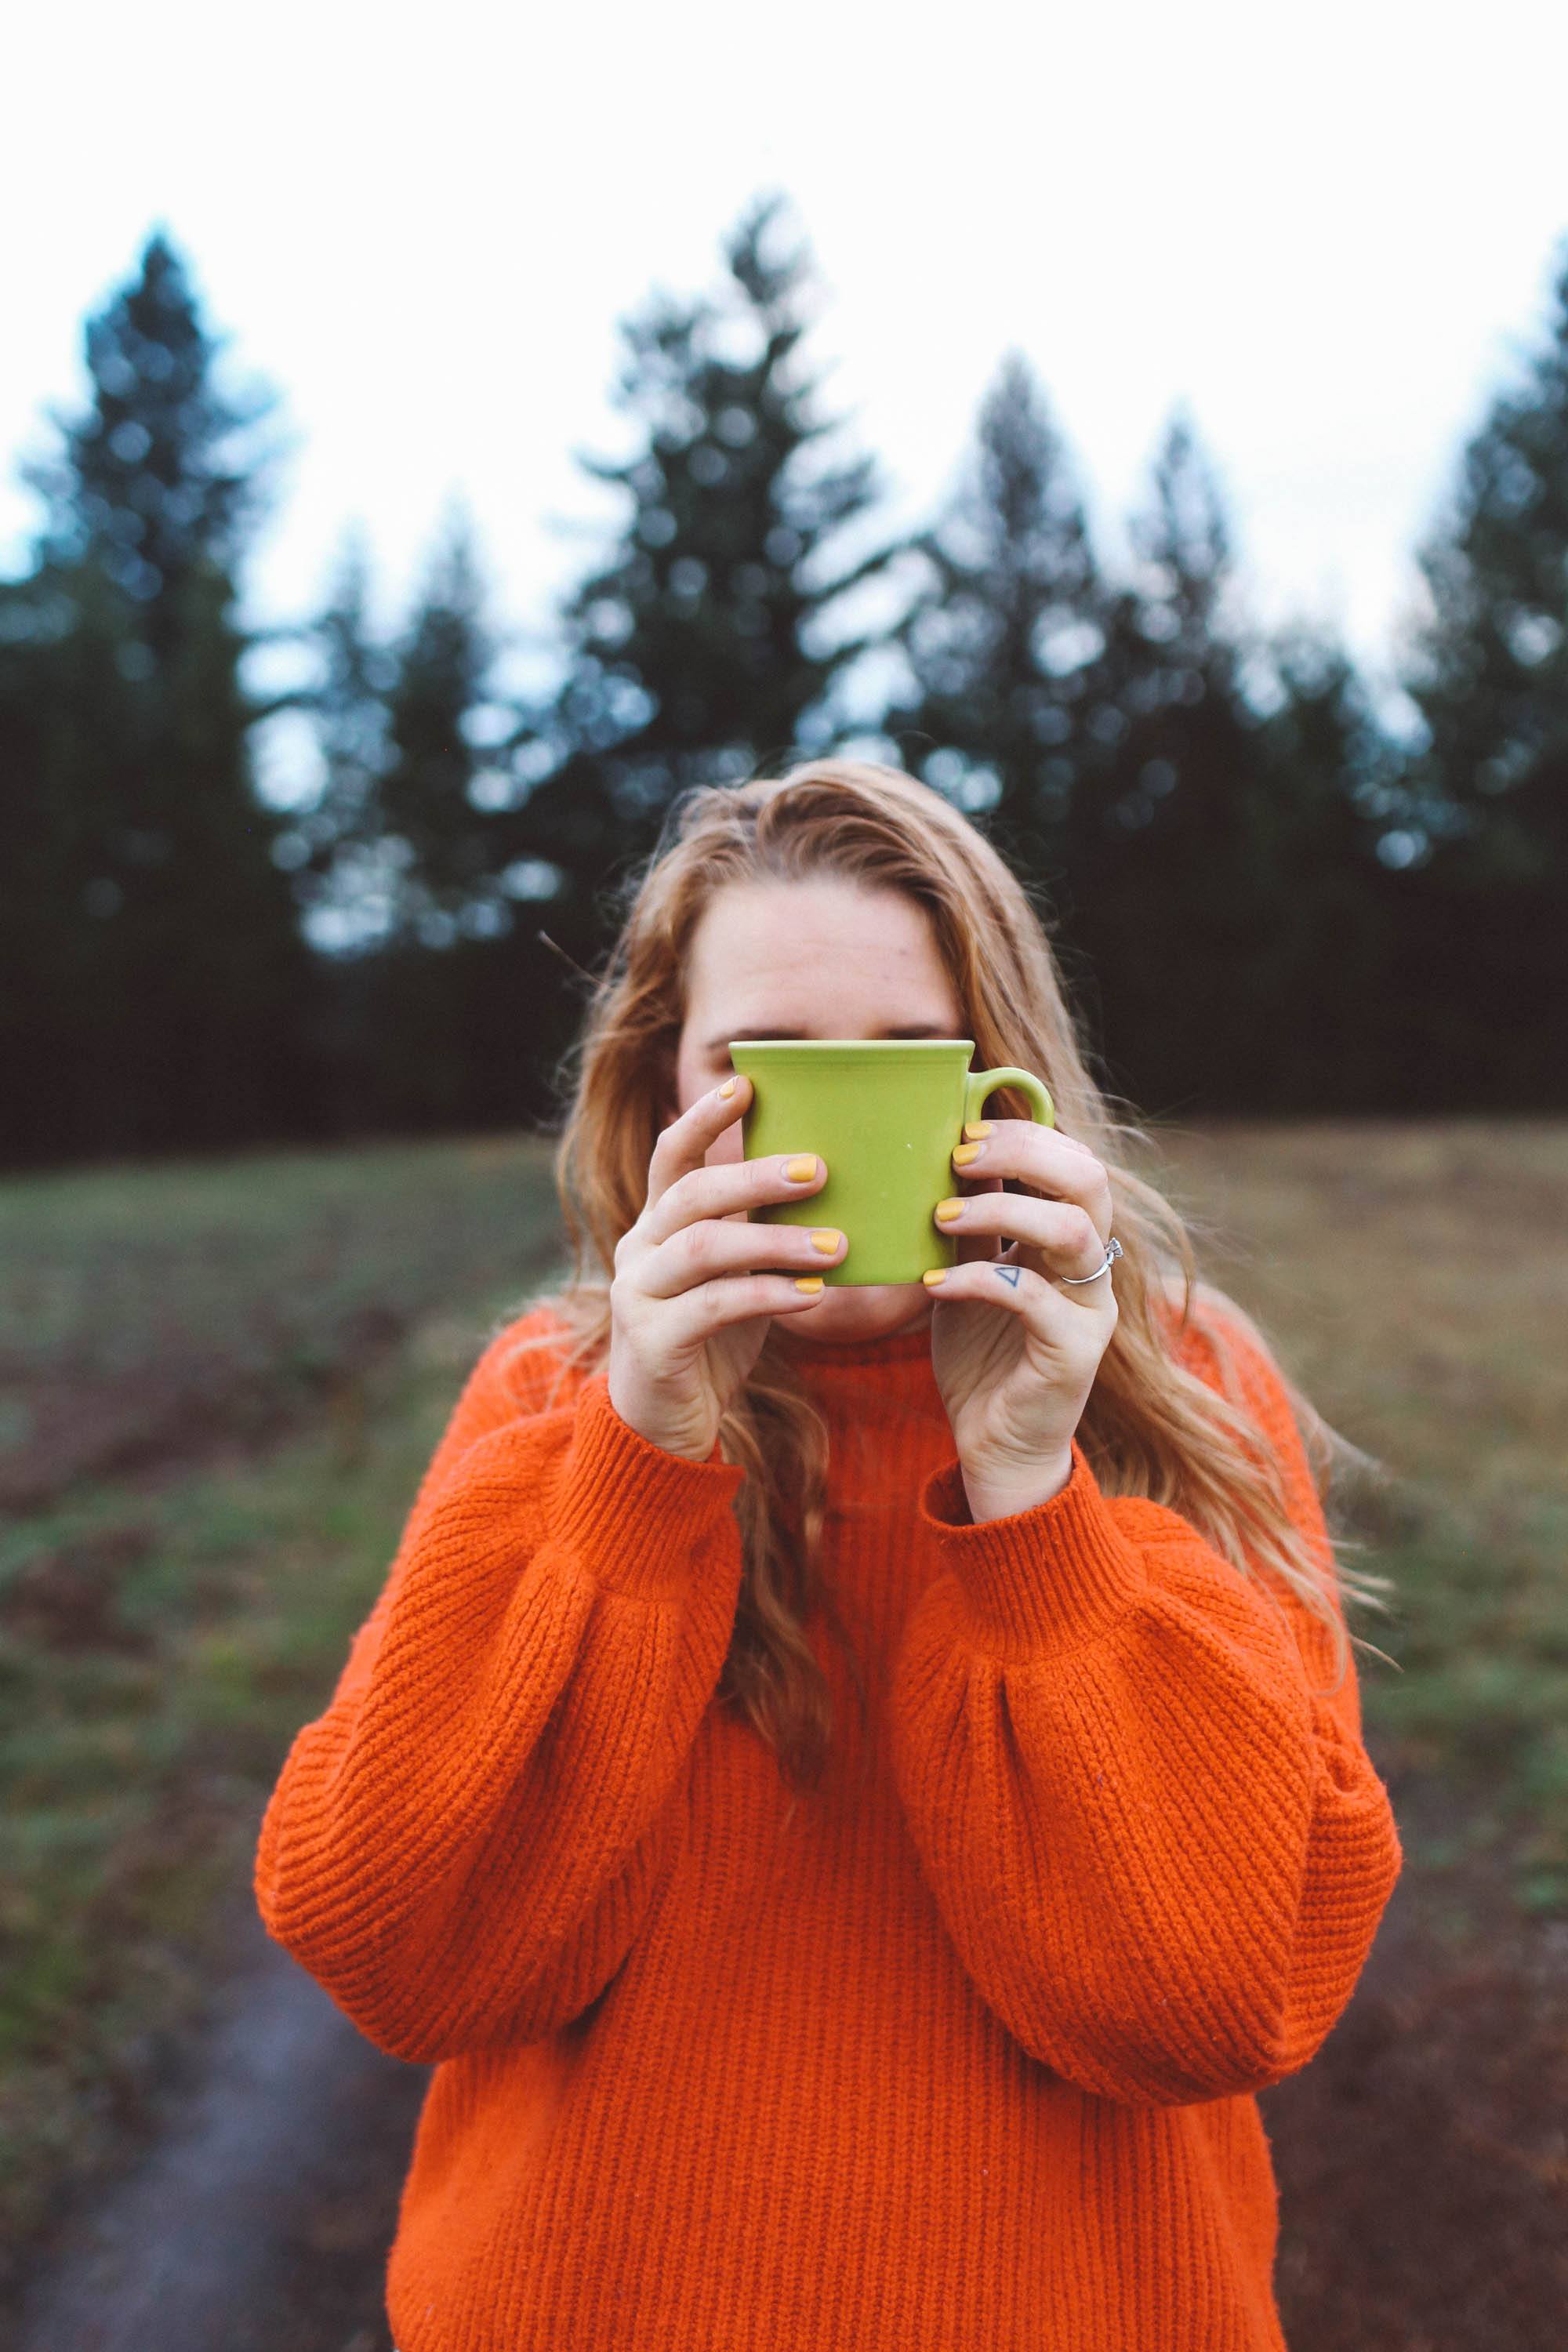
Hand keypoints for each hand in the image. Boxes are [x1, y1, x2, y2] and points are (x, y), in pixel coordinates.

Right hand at [607, 1075, 846, 1461]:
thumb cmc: (712, 1339)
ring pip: (704, 1247)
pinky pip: (714, 1306)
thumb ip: (761, 1231)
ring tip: (834, 1244)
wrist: (665, 1425)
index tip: (747, 1085)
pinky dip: (768, 1294)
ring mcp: (638, 1294)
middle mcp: (639, 1250)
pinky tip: (814, 1297)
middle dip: (755, 1176)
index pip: (671, 1155)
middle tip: (818, 1169)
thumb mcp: (738, 1274)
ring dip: (774, 1240)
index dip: (703, 1117)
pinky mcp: (652, 1341)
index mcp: (658, 1225)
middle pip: (692, 1194)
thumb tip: (833, 1182)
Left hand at [922, 1120, 1118, 1520]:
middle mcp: (1092, 1268)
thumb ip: (973, 1220)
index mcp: (1070, 1241)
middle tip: (957, 1155)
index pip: (1074, 1161)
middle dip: (1023, 1153)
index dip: (1024, 1134)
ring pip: (1072, 1231)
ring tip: (941, 1215)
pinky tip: (935, 1283)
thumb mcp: (969, 1272)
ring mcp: (1090, 1310)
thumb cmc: (981, 1355)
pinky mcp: (1073, 1353)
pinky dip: (979, 1281)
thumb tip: (952, 1151)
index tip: (960, 1129)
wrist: (996, 1446)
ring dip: (1002, 1210)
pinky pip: (1033, 1299)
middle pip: (1089, 1179)